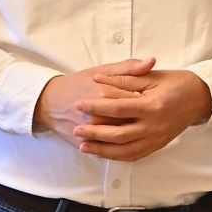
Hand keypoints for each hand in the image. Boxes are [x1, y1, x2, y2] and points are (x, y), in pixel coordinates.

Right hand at [34, 58, 155, 148]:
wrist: (49, 102)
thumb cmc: (79, 83)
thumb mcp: (102, 70)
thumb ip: (128, 68)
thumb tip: (152, 61)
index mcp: (106, 93)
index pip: (136, 101)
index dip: (152, 101)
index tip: (162, 99)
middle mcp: (99, 114)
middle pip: (131, 121)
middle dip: (145, 121)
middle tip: (157, 118)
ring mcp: (91, 131)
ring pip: (121, 138)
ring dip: (137, 136)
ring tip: (147, 129)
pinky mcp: (85, 143)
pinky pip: (109, 150)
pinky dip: (122, 148)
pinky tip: (135, 142)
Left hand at [72, 68, 211, 161]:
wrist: (202, 97)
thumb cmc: (178, 83)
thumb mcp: (152, 76)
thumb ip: (125, 78)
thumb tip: (99, 79)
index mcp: (152, 106)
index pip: (118, 109)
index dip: (96, 107)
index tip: (79, 105)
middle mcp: (154, 126)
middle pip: (118, 134)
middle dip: (94, 133)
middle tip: (76, 130)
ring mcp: (157, 138)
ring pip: (125, 150)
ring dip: (102, 150)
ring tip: (84, 146)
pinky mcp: (159, 145)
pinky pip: (135, 156)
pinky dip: (117, 156)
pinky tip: (104, 153)